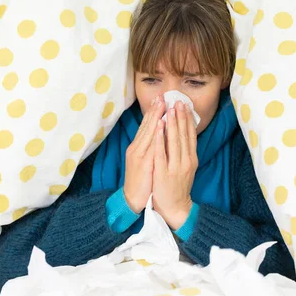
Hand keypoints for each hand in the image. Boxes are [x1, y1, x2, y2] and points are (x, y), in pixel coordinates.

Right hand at [123, 95, 165, 212]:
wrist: (133, 199)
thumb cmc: (141, 181)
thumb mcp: (145, 161)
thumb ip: (150, 148)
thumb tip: (160, 134)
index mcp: (138, 147)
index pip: (146, 127)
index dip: (153, 112)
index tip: (160, 99)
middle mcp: (137, 148)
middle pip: (146, 126)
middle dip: (154, 110)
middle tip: (161, 96)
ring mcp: (139, 155)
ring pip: (148, 132)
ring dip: (155, 117)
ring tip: (162, 104)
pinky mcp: (143, 163)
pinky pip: (150, 145)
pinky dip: (155, 134)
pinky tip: (160, 124)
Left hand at [153, 101, 198, 229]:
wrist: (175, 207)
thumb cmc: (178, 186)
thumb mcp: (186, 167)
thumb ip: (186, 152)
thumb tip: (185, 134)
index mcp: (191, 159)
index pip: (190, 135)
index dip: (187, 119)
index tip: (184, 105)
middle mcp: (186, 161)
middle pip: (183, 135)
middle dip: (180, 117)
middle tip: (178, 101)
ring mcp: (175, 167)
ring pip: (174, 141)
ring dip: (171, 124)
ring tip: (169, 109)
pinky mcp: (163, 172)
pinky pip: (161, 153)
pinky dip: (160, 138)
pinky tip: (159, 127)